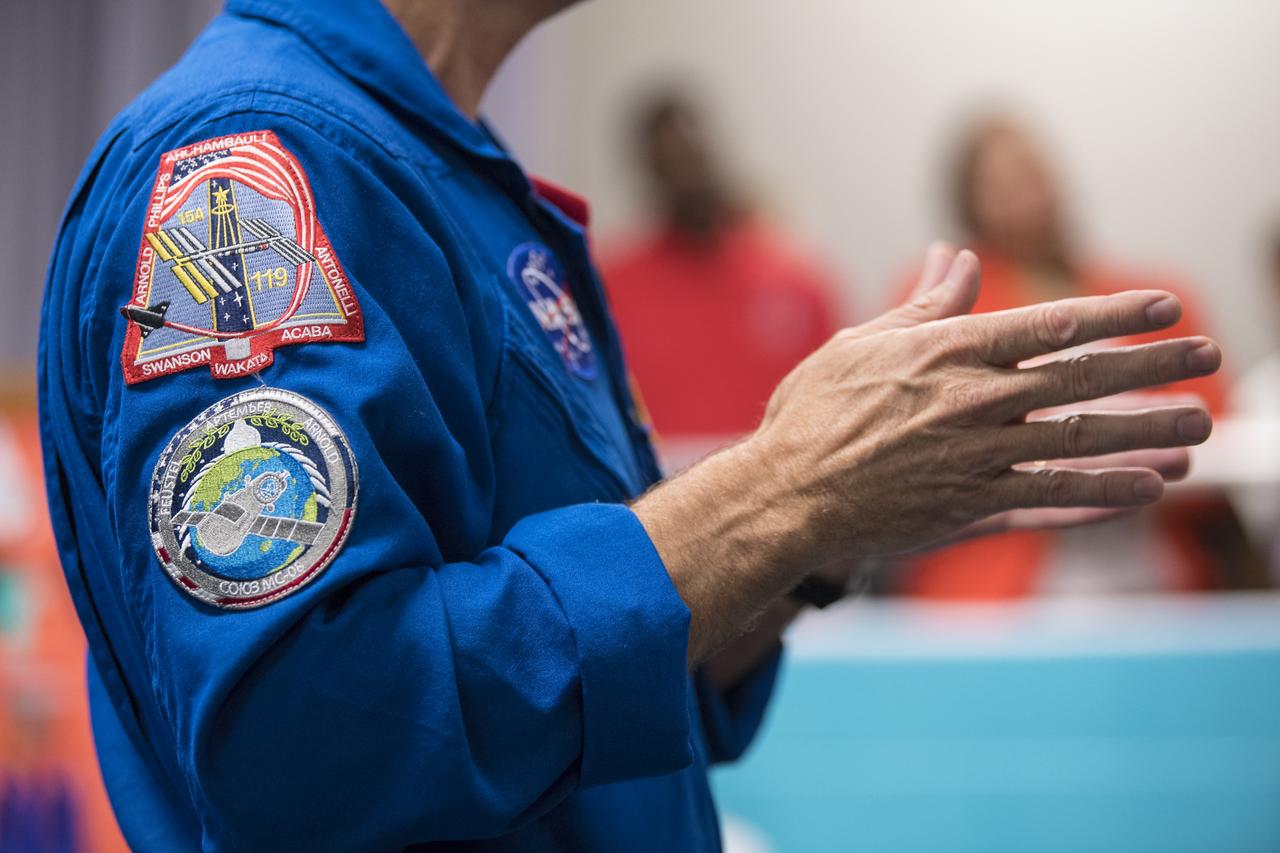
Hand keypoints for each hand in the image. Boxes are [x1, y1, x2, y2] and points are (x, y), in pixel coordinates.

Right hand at [635, 244, 1220, 661]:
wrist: (784, 496)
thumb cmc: (813, 413)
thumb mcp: (863, 344)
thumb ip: (925, 305)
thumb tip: (955, 255)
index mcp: (948, 355)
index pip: (1051, 325)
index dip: (1114, 312)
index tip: (1164, 304)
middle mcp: (974, 405)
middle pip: (1083, 381)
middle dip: (1154, 365)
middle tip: (1210, 354)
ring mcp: (978, 462)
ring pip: (1081, 444)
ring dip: (1146, 434)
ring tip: (1198, 428)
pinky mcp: (972, 512)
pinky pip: (1051, 505)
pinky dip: (1101, 498)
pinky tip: (1145, 490)